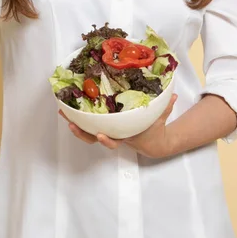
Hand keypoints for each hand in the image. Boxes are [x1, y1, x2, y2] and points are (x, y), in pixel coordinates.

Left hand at [59, 93, 177, 158]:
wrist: (153, 142)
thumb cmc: (154, 129)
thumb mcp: (160, 118)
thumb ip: (165, 107)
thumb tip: (172, 95)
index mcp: (125, 135)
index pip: (114, 141)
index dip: (107, 140)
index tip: (101, 135)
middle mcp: (113, 135)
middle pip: (94, 138)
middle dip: (81, 132)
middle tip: (71, 124)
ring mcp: (107, 131)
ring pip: (87, 131)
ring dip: (75, 123)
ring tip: (64, 113)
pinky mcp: (102, 125)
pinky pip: (89, 124)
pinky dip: (79, 118)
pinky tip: (69, 108)